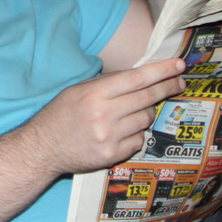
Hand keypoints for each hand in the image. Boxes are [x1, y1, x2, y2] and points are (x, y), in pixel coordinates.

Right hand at [23, 58, 185, 176]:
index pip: (136, 78)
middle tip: (179, 82)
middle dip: (167, 87)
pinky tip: (124, 131)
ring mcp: (109, 136)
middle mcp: (103, 114)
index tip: (178, 65)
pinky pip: (138, 141)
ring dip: (147, 113)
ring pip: (146, 120)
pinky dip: (137, 134)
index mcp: (94, 93)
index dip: (161, 71)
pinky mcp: (111, 155)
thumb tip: (140, 76)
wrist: (41, 148)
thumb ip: (107, 83)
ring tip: (135, 112)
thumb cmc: (60, 115)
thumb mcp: (78, 90)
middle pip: (147, 97)